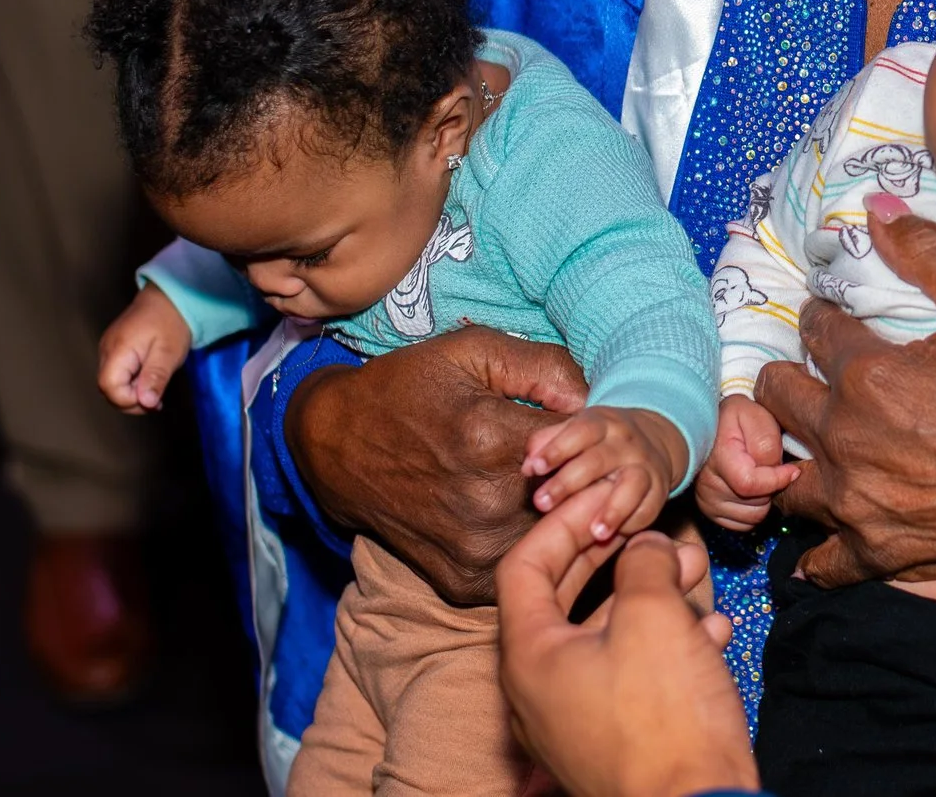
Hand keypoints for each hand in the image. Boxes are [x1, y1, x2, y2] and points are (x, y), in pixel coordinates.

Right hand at [96, 285, 191, 413]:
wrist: (169, 298)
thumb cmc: (170, 322)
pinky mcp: (114, 350)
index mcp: (118, 349)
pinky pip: (116, 374)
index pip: (109, 386)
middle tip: (156, 400)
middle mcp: (106, 350)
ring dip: (131, 394)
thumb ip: (155, 377)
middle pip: (107, 388)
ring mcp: (108, 349)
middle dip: (130, 401)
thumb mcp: (169, 352)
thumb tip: (146, 402)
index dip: (128, 400)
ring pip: (111, 383)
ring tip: (154, 390)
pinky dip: (130, 384)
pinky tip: (148, 380)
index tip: (152, 400)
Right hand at [287, 326, 588, 604]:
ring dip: (566, 516)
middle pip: (578, 497)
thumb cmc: (411, 387)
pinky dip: (532, 545)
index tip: (591, 427)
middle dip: (587, 476)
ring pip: (557, 538)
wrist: (337, 444)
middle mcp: (485, 504)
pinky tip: (520, 516)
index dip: (596, 434)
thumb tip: (597, 401)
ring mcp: (474, 551)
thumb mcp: (474, 352)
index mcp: (491, 440)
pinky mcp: (463, 583)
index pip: (587, 445)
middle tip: (581, 458)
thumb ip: (546, 368)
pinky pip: (524, 566)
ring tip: (554, 486)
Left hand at [497, 492, 754, 796]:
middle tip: (647, 529)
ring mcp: (574, 720)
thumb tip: (642, 547)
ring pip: (605, 637)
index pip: (524, 566)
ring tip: (692, 573)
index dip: (566, 522)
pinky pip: (630, 675)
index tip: (606, 499)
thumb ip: (642, 564)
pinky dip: (665, 645)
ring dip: (650, 597)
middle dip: (614, 558)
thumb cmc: (663, 719)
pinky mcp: (613, 741)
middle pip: (564, 600)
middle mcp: (538, 690)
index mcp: (529, 656)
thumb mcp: (654, 616)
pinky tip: (712, 630)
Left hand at [522, 406, 688, 542]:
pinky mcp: (659, 490)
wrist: (655, 438)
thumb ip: (547, 443)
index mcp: (601, 423)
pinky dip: (632, 522)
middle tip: (541, 504)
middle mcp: (626, 442)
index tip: (534, 469)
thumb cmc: (599, 441)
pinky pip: (649, 507)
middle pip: (598, 460)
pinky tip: (613, 538)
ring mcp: (645, 465)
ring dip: (614, 509)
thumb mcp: (576, 431)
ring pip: (632, 484)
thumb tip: (527, 467)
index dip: (556, 449)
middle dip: (568, 483)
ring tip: (595, 533)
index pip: (580, 431)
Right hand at [697, 394, 800, 530]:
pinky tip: (753, 488)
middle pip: (755, 504)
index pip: (749, 484)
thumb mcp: (755, 415)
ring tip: (761, 476)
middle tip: (769, 467)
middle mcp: (706, 485)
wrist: (713, 426)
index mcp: (717, 458)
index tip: (791, 469)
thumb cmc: (737, 418)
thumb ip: (768, 442)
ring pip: (752, 517)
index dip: (777, 479)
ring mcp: (707, 501)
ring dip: (764, 499)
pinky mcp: (711, 512)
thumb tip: (783, 473)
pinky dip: (754, 509)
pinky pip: (744, 524)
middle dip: (772, 488)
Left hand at [756, 199, 935, 641]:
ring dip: (789, 452)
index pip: (815, 329)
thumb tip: (878, 210)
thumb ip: (930, 254)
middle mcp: (846, 438)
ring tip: (814, 440)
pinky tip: (830, 528)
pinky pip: (821, 560)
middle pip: (776, 396)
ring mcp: (856, 503)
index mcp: (867, 375)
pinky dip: (819, 548)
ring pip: (782, 474)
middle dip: (790, 374)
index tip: (833, 315)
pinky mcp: (876, 551)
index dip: (822, 313)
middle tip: (815, 372)